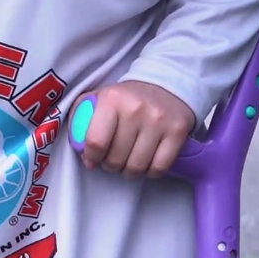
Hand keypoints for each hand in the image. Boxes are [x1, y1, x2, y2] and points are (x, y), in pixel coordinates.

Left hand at [75, 80, 195, 179]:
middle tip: (111, 161)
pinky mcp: (178, 132)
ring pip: (138, 166)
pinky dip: (150, 172)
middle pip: (116, 157)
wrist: (164, 85)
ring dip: (129, 172)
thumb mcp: (96, 99)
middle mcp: (135, 109)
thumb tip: (83, 155)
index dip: (91, 157)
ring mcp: (159, 121)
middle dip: (110, 166)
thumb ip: (80, 122)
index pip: (96, 141)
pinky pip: (160, 167)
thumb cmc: (124, 99)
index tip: (92, 159)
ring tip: (126, 164)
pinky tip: (145, 165)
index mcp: (111, 100)